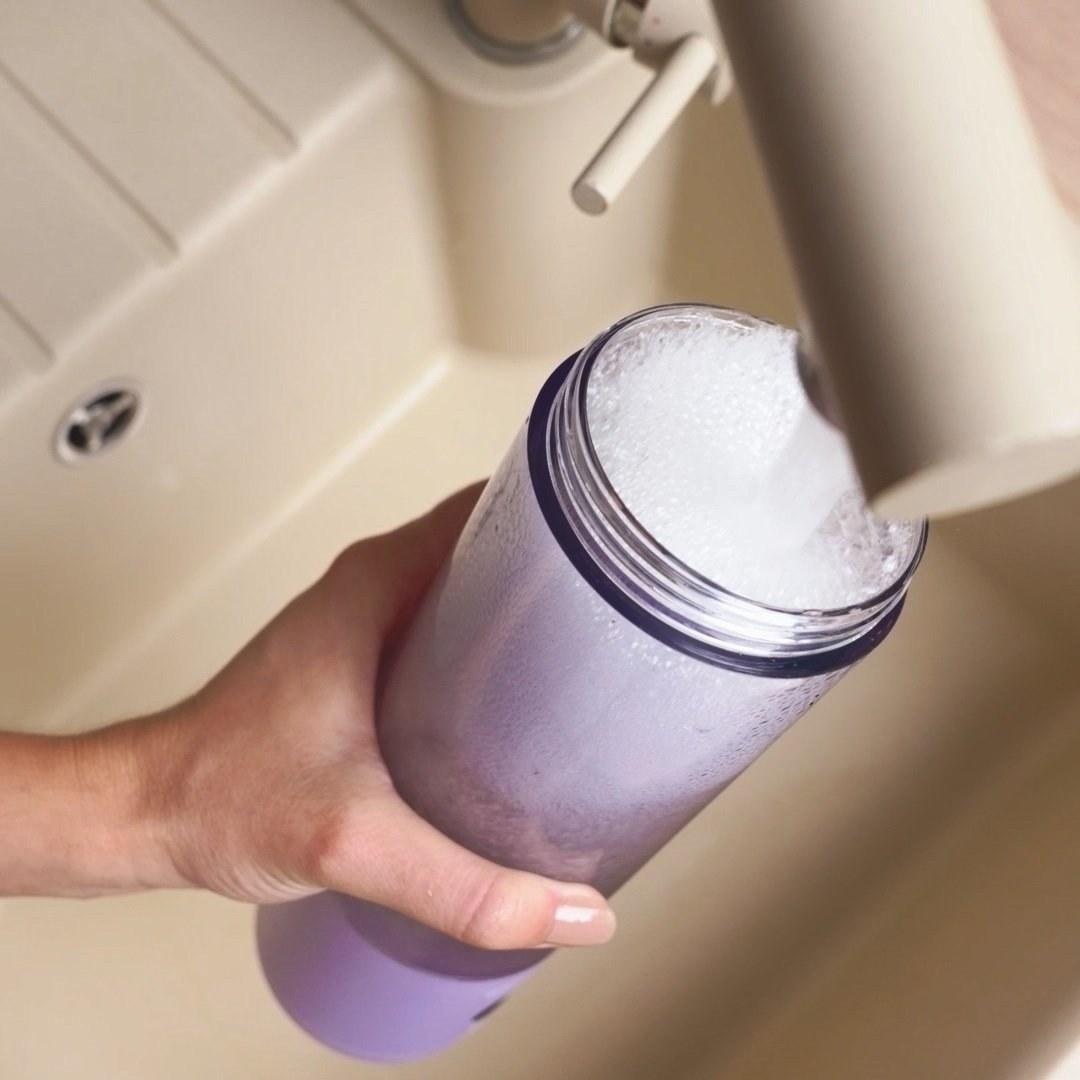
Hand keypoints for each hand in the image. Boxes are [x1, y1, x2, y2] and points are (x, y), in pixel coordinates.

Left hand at [0, 488, 615, 951]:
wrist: (149, 813)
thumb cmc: (221, 796)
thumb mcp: (355, 843)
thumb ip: (466, 884)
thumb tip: (576, 910)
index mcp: (377, 583)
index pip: (492, 510)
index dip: (565, 524)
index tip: (624, 557)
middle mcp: (373, 585)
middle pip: (493, 548)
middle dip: (564, 580)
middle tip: (626, 628)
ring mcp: (365, 619)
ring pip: (469, 590)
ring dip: (528, 617)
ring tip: (592, 668)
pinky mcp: (360, 659)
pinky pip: (446, 629)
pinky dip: (490, 652)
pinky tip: (517, 713)